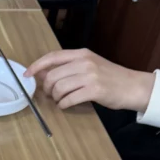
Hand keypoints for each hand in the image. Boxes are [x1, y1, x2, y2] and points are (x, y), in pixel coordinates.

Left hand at [25, 48, 154, 111]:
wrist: (132, 86)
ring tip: (61, 100)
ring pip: (59, 88)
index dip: (37, 65)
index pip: (53, 56)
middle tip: (50, 95)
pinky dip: (63, 105)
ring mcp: (90, 76)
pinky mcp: (94, 90)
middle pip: (53, 76)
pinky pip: (68, 99)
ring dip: (55, 98)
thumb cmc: (109, 77)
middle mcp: (85, 62)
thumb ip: (69, 67)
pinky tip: (66, 105)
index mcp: (82, 54)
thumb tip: (44, 74)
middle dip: (47, 89)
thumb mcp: (90, 65)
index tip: (26, 74)